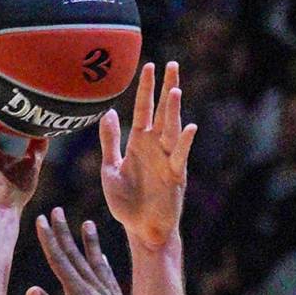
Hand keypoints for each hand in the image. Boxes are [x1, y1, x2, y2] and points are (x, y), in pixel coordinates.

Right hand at [27, 209, 146, 294]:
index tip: (41, 219)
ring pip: (94, 261)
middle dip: (63, 232)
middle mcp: (92, 287)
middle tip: (56, 210)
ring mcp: (106, 292)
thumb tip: (30, 290)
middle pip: (74, 255)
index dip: (48, 239)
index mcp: (77, 293)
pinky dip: (102, 263)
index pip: (59, 260)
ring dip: (88, 242)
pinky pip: (108, 276)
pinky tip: (101, 256)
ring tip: (87, 223)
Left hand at [100, 60, 196, 249]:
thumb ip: (110, 141)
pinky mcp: (176, 176)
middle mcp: (155, 147)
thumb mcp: (110, 169)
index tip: (149, 66)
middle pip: (162, 112)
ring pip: (171, 130)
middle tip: (171, 65)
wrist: (140, 229)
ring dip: (173, 111)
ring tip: (174, 90)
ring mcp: (168, 160)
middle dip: (166, 89)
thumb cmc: (125, 202)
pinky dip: (184, 142)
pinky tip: (188, 127)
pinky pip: (180, 156)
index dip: (145, 89)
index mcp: (139, 143)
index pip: (143, 109)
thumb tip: (107, 112)